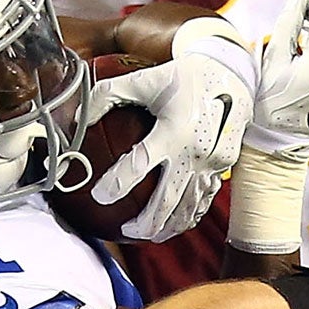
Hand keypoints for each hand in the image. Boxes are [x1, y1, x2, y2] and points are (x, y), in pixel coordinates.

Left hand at [86, 52, 251, 241]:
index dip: (117, 183)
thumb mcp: (143, 79)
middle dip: (145, 222)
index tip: (100, 195)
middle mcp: (195, 151)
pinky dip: (189, 216)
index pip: (139, 164)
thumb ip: (108, 96)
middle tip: (126, 228)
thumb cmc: (182, 77)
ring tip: (149, 235)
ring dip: (168, 226)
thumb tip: (77, 119)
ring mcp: (212, 163)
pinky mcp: (223, 166)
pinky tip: (176, 224)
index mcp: (173, 129)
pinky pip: (205, 199)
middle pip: (167, 200)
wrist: (231, 73)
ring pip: (189, 207)